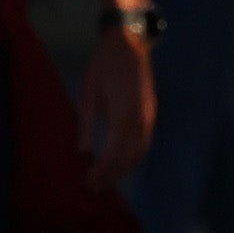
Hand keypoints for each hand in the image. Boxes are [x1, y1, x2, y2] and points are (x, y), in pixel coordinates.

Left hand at [80, 26, 156, 191]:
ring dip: (124, 169)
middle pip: (129, 157)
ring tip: (105, 180)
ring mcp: (150, 116)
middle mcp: (141, 119)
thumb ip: (85, 124)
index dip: (102, 172)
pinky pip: (145, 142)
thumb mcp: (88, 93)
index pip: (114, 153)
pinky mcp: (151, 113)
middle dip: (112, 175)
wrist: (130, 43)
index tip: (88, 184)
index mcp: (124, 114)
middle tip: (94, 189)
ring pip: (140, 152)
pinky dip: (133, 157)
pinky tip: (120, 163)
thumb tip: (82, 151)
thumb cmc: (104, 66)